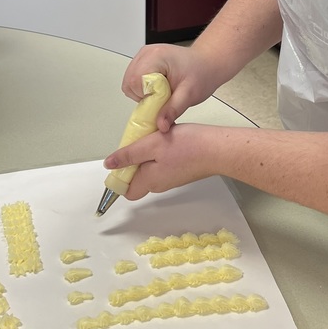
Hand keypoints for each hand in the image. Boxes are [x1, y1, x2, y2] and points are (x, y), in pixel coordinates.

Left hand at [104, 123, 220, 198]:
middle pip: (137, 179)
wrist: (218, 149)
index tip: (122, 159)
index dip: (119, 177)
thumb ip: (129, 155)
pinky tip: (166, 139)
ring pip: (150, 169)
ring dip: (147, 154)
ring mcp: (172, 178)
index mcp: (149, 181)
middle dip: (133, 161)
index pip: (126, 191)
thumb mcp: (151, 145)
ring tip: (153, 138)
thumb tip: (109, 165)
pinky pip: (162, 165)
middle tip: (139, 141)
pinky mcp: (181, 171)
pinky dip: (159, 153)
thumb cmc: (187, 146)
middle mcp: (159, 184)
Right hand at [121, 43, 223, 131]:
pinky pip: (134, 80)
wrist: (206, 64)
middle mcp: (147, 53)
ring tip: (162, 93)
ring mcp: (144, 55)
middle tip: (162, 98)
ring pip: (129, 82)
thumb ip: (173, 110)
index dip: (145, 96)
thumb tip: (160, 125)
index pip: (136, 81)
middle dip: (143, 96)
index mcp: (157, 56)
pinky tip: (158, 89)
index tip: (160, 101)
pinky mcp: (144, 61)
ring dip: (142, 93)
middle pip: (129, 82)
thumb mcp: (190, 94)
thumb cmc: (201, 73)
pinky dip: (143, 89)